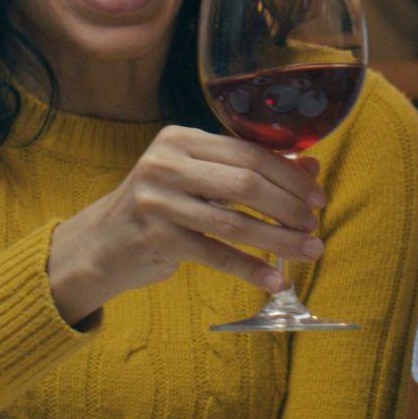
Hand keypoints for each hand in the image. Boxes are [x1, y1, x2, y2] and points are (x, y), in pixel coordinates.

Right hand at [49, 126, 326, 325]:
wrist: (100, 244)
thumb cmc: (160, 206)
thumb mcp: (199, 179)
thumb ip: (249, 169)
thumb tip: (312, 167)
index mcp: (181, 139)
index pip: (248, 152)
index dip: (289, 174)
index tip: (317, 195)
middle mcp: (166, 164)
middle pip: (245, 182)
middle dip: (288, 205)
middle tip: (314, 225)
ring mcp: (158, 201)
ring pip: (234, 222)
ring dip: (278, 239)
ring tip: (309, 250)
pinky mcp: (156, 239)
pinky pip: (215, 255)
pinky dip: (250, 268)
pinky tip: (275, 279)